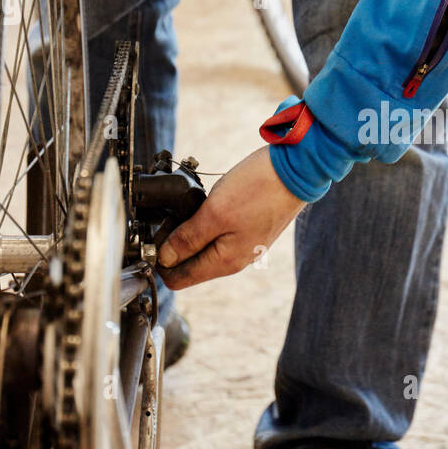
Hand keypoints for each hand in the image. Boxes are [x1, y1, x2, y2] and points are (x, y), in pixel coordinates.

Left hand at [157, 146, 305, 289]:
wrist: (297, 169)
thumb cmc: (260, 189)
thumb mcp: (214, 213)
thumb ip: (187, 238)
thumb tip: (164, 258)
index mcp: (225, 262)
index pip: (179, 279)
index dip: (159, 263)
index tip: (149, 239)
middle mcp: (235, 258)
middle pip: (190, 264)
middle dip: (172, 246)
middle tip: (163, 217)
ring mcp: (243, 243)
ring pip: (203, 247)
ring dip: (188, 232)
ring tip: (183, 207)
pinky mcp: (248, 227)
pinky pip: (217, 233)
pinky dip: (204, 222)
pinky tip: (203, 205)